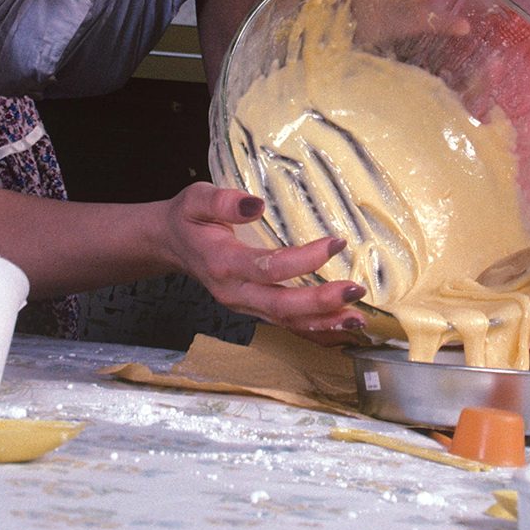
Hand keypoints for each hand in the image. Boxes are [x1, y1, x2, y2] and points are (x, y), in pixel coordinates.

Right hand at [160, 183, 367, 333]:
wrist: (171, 244)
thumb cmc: (189, 217)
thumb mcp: (197, 198)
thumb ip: (223, 200)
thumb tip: (256, 205)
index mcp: (222, 263)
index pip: (267, 267)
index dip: (303, 259)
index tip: (335, 242)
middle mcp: (234, 292)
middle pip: (280, 306)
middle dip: (320, 302)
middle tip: (355, 290)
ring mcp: (244, 306)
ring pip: (286, 322)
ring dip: (323, 323)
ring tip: (357, 319)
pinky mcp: (253, 310)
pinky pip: (286, 326)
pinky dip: (315, 330)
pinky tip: (341, 330)